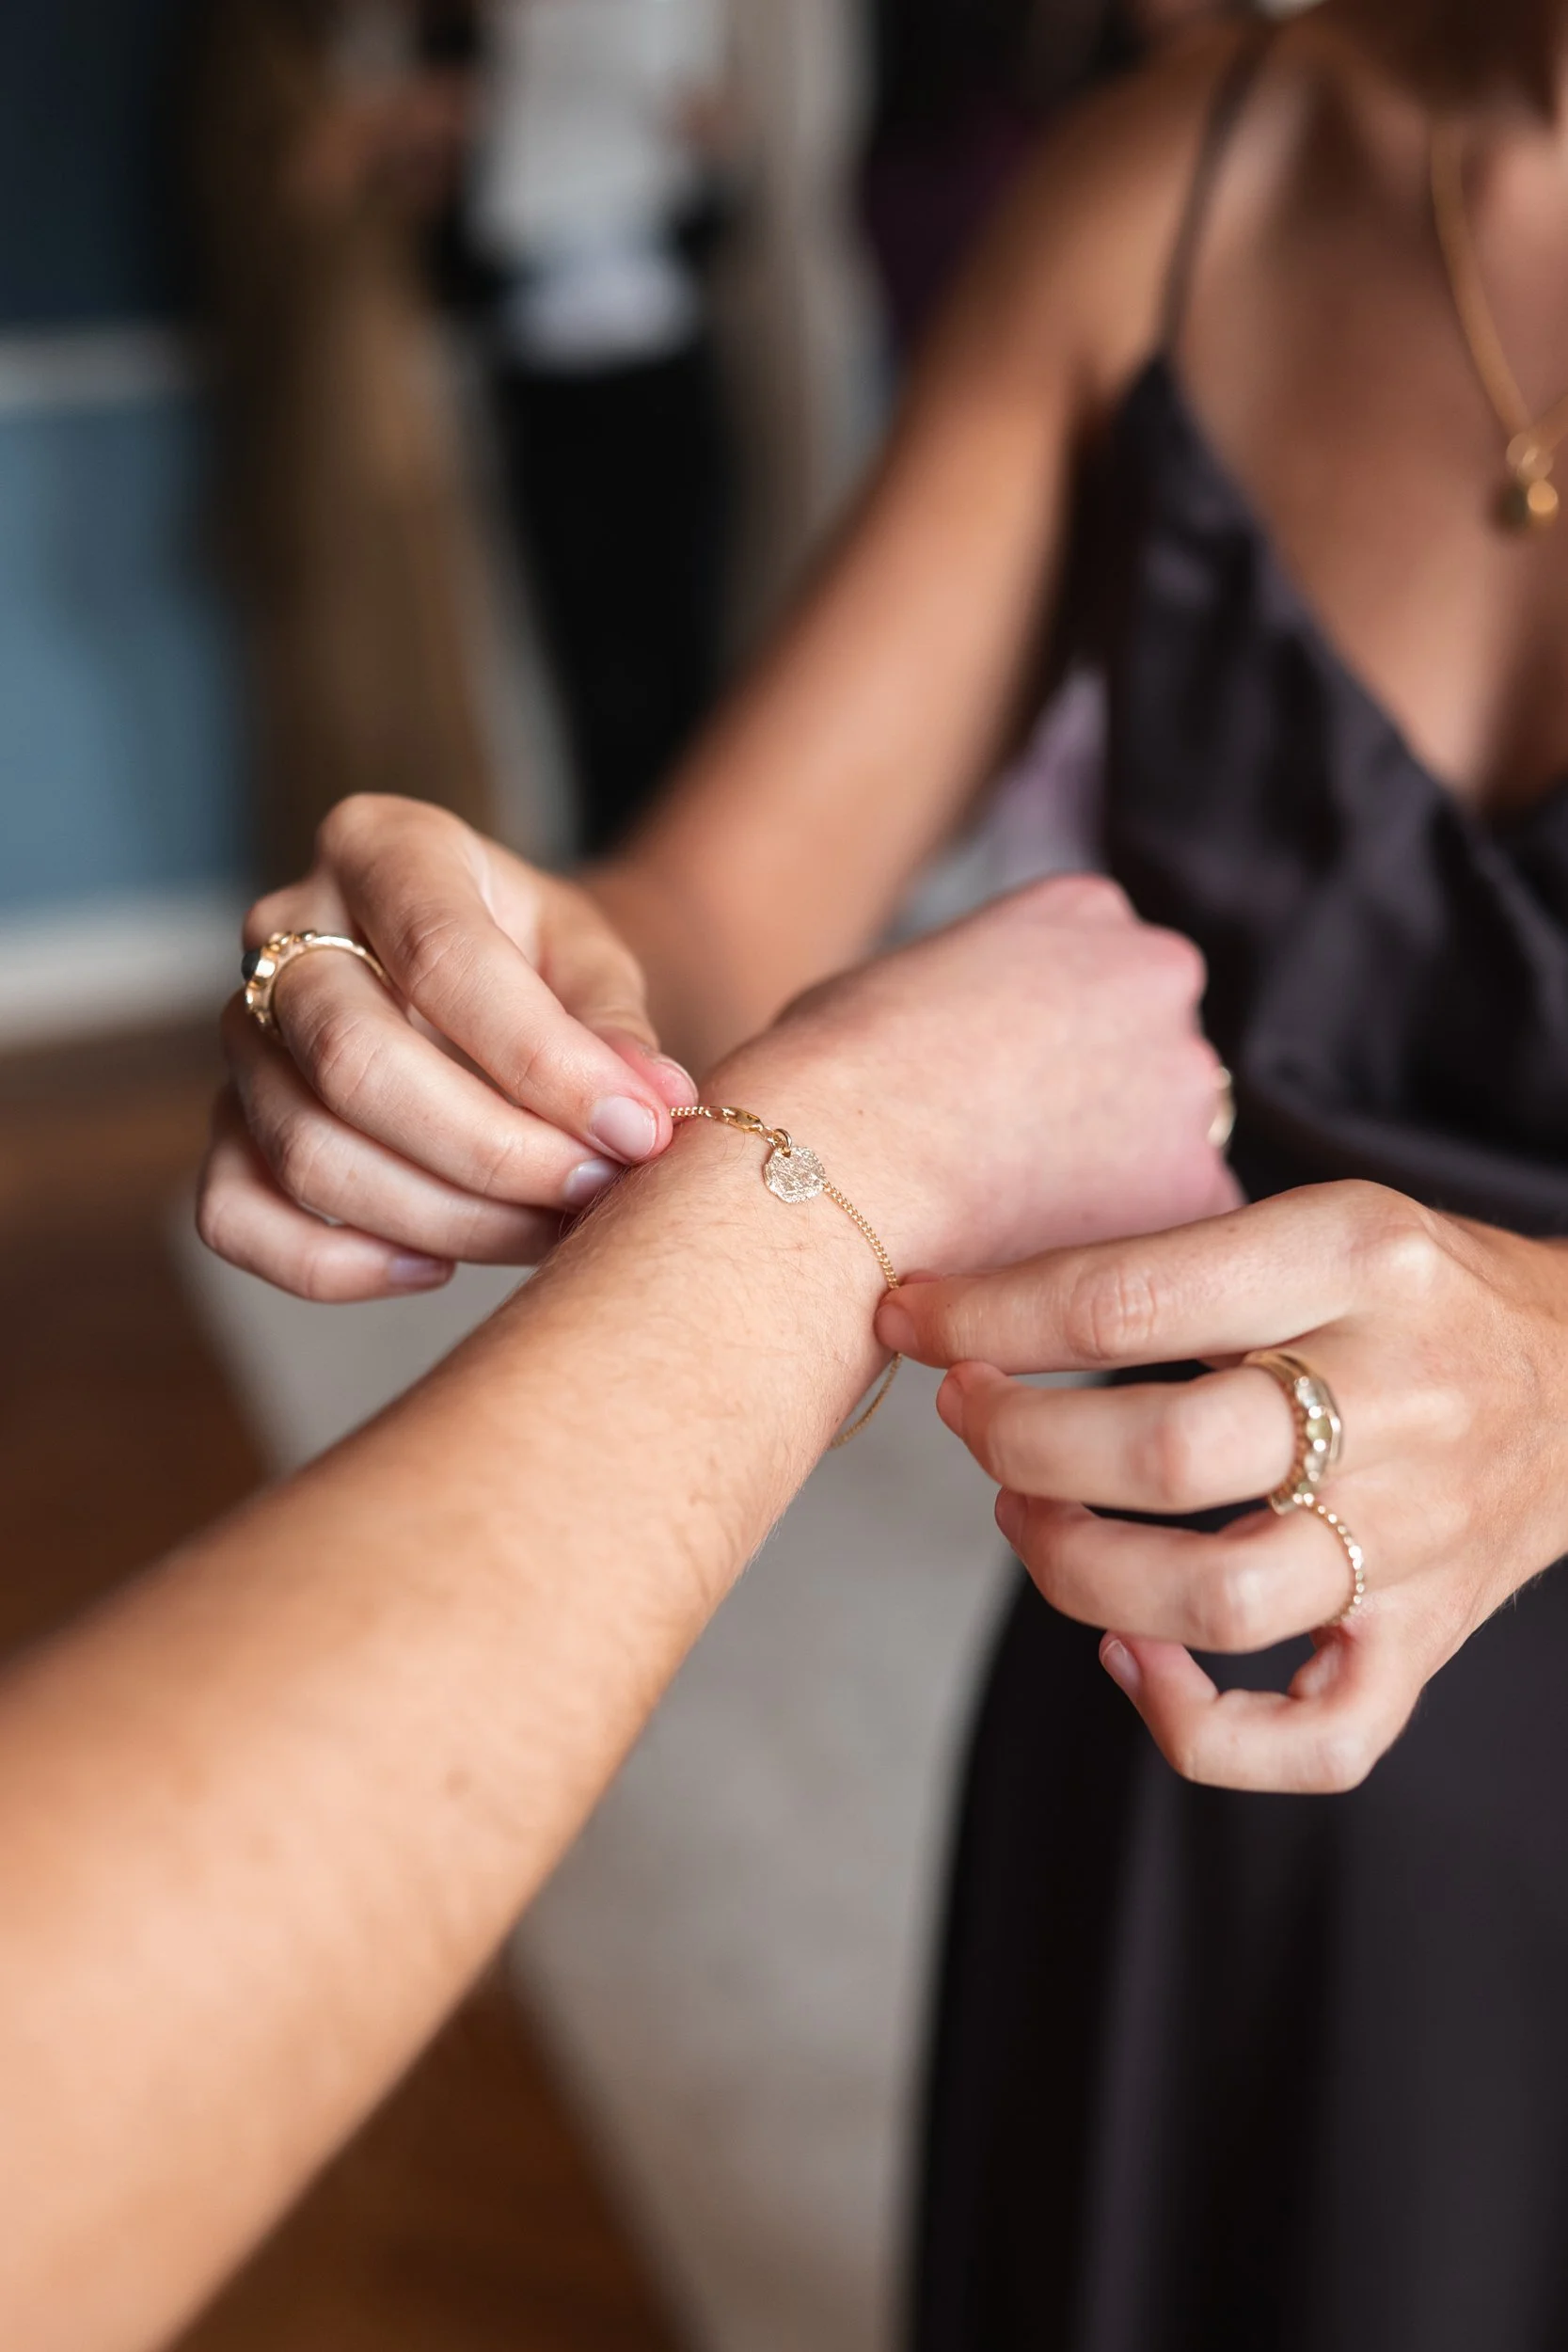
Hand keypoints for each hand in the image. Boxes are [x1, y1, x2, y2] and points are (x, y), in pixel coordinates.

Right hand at [198, 798, 693, 1300]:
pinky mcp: (223, 1122)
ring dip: (443, 1218)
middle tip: (592, 1191)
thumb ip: (616, 1028)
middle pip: (355, 1060)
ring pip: (307, 1151)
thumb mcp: (594, 960)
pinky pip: (236, 1216)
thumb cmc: (541, 964)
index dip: (544, 1060)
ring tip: (546, 1229)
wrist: (485, 985)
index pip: (443, 954)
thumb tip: (653, 1107)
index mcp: (382, 848)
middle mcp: (282, 928)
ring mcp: (241, 1031)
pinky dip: (333, 1265)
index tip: (637, 1132)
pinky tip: (436, 1268)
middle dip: (492, 1151)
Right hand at [713, 872, 1236, 1276]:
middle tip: (1016, 1161)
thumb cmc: (829, 1077)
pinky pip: (1176, 1231)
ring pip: (1170, 1144)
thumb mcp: (886, 982)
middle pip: (1151, 1052)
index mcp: (1084, 910)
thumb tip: (948, 1048)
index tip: (1004, 1090)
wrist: (842, 1164)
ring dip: (1117, 1179)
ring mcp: (1192, 1082)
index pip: (1101, 972)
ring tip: (1015, 1219)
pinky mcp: (1202, 1188)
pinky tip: (1044, 1261)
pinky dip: (1123, 1253)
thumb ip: (963, 998)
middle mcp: (1159, 977)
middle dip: (1100, 1105)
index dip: (1049, 1043)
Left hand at [879, 1184, 1567, 1791]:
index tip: (912, 1319)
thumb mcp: (1315, 1220)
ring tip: (1029, 1516)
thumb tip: (970, 1312)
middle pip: (1165, 1456)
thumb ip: (1172, 1262)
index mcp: (1355, 1263)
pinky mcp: (1425, 1638)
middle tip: (970, 1414)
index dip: (987, 1320)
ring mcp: (1413, 1537)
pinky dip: (1197, 1728)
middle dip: (1018, 1444)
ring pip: (1217, 1601)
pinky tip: (1129, 1660)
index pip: (1128, 1299)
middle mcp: (1392, 1401)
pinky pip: (1315, 1739)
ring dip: (1076, 1571)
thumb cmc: (1414, 1293)